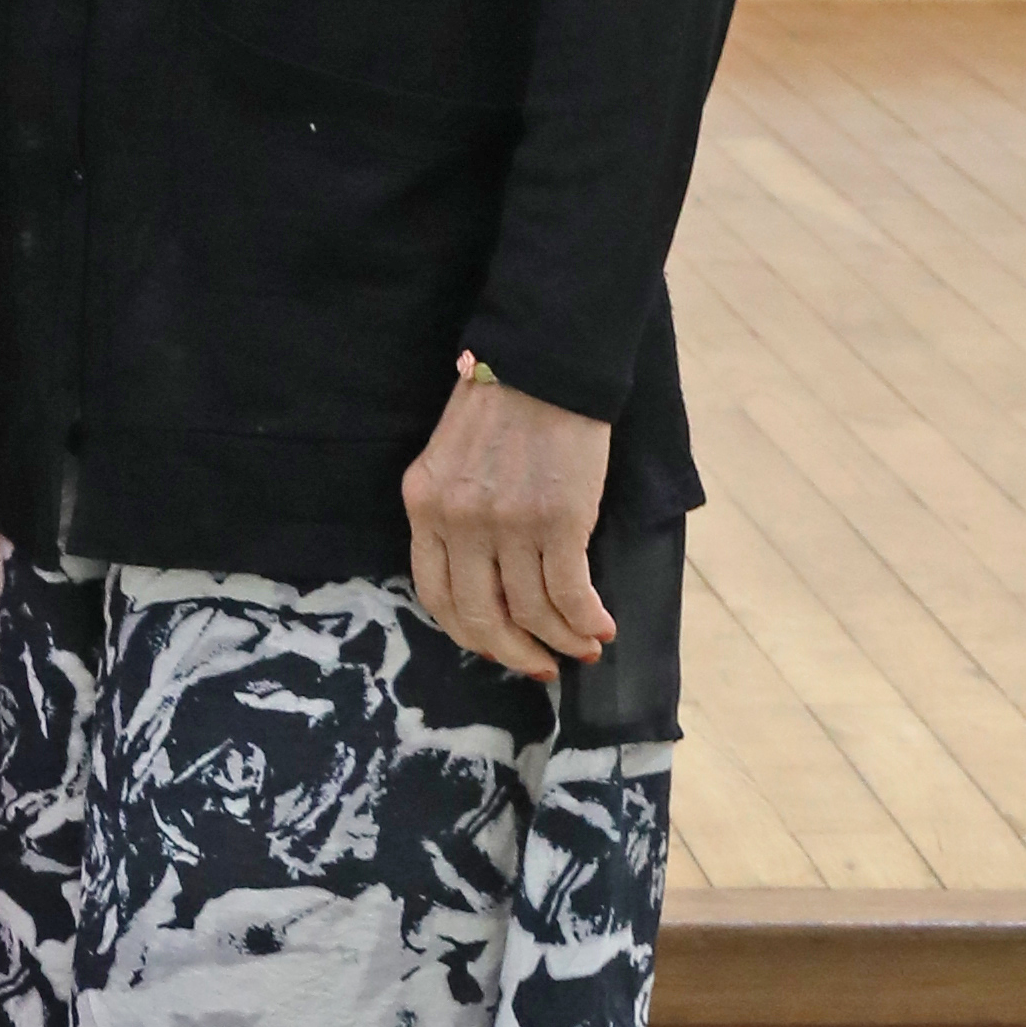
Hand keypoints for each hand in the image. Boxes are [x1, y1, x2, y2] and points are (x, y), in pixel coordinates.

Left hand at [400, 365, 616, 686]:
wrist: (545, 361)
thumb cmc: (503, 404)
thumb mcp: (450, 458)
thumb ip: (453, 511)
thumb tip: (486, 576)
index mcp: (424, 505)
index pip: (434, 595)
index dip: (468, 633)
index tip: (496, 647)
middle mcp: (457, 521)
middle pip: (479, 616)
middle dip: (513, 652)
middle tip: (540, 666)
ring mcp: (507, 524)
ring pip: (531, 612)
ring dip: (560, 640)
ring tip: (582, 647)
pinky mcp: (558, 521)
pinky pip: (569, 594)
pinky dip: (586, 620)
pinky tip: (601, 627)